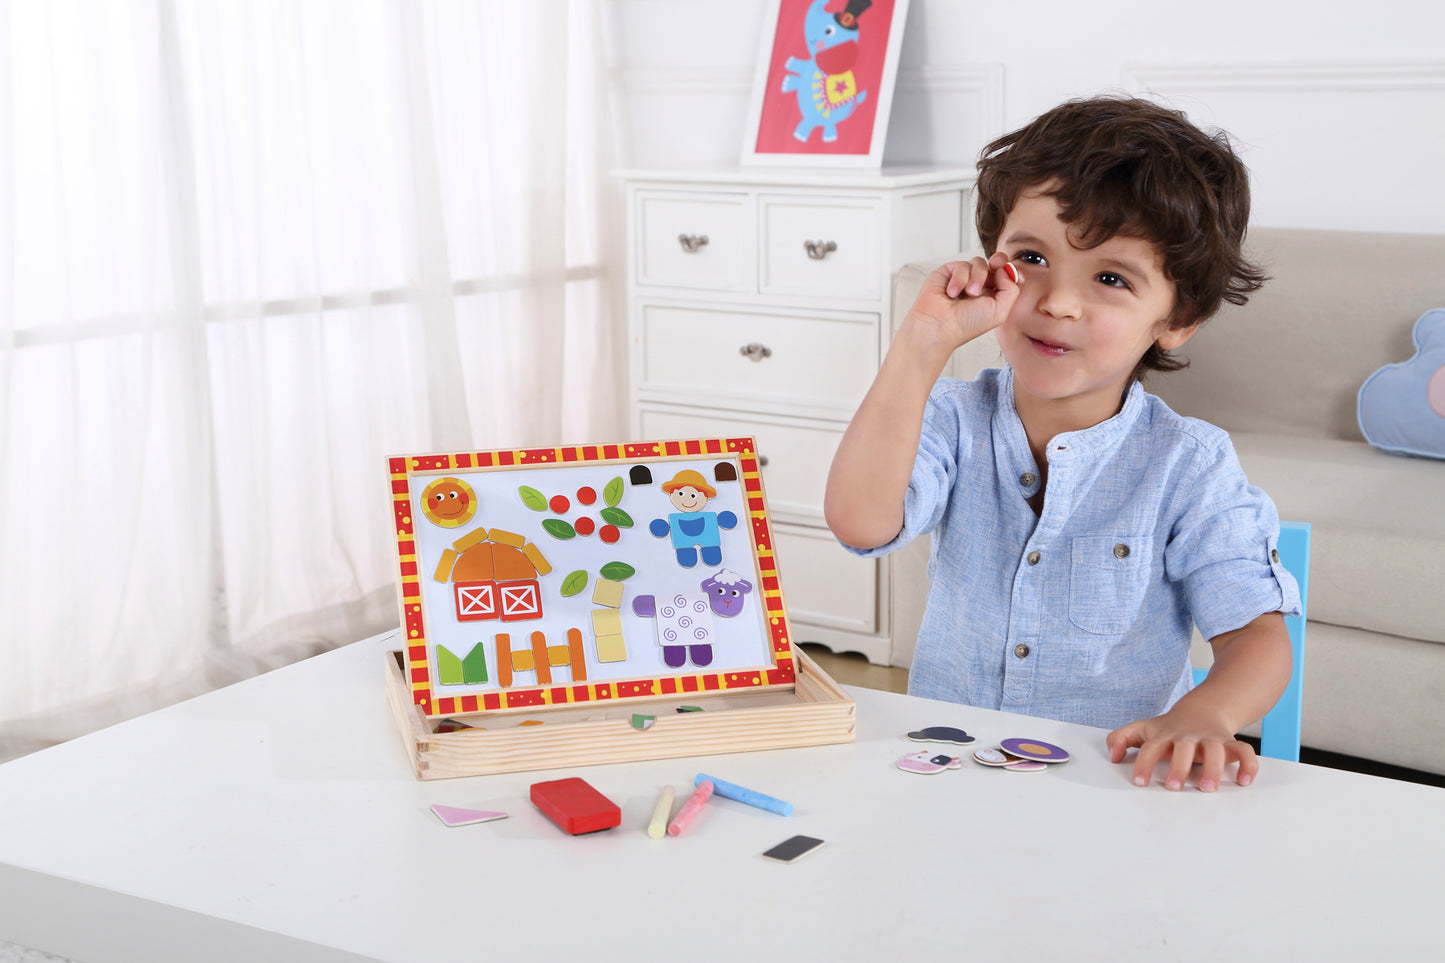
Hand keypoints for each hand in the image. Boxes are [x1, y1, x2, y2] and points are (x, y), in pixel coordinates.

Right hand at [898, 253, 1021, 356]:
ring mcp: (963, 277)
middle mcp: (979, 285)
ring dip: (977, 277)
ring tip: (969, 293)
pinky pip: (962, 265)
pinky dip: (960, 279)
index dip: (1012, 271)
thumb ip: (1011, 289)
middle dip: (1000, 261)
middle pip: (996, 262)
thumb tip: (1005, 269)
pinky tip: (952, 293)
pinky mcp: (948, 272)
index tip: (1015, 276)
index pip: (1007, 275)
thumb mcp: (1000, 311)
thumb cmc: (967, 324)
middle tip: (996, 265)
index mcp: (993, 295)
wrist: (939, 325)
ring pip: (979, 262)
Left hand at [1106, 702, 1258, 792]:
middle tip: (1172, 787)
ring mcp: (1210, 738)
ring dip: (1212, 768)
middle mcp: (1188, 736)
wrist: (1204, 708)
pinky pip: (1244, 751)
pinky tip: (1243, 781)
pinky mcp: (1230, 743)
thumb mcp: (1143, 729)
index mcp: (1165, 735)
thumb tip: (1113, 756)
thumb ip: (1121, 738)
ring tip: (1206, 787)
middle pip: (1184, 748)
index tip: (1140, 782)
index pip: (1151, 748)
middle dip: (1178, 766)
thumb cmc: (1170, 728)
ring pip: (1215, 750)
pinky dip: (1248, 765)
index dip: (1144, 763)